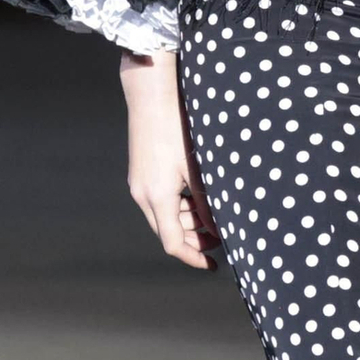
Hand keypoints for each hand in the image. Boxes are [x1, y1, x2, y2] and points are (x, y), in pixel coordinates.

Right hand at [121, 52, 219, 267]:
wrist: (150, 96)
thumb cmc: (177, 128)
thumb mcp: (197, 168)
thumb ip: (207, 202)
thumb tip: (217, 229)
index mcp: (156, 197)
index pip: (173, 244)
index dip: (193, 257)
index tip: (213, 264)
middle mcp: (142, 195)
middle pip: (168, 232)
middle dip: (194, 239)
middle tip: (220, 237)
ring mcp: (139, 184)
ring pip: (164, 217)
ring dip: (188, 221)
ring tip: (213, 213)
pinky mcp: (141, 174)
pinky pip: (159, 201)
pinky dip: (178, 205)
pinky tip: (197, 195)